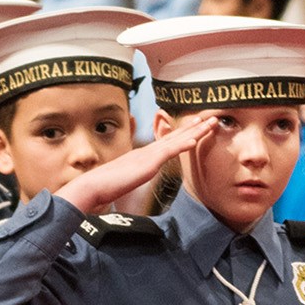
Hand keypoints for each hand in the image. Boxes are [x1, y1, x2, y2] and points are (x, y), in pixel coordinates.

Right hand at [58, 112, 217, 214]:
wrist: (92, 187)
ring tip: (211, 122)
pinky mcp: (147, 163)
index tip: (198, 126)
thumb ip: (132, 179)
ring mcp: (148, 156)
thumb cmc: (105, 188)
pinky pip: (169, 152)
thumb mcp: (125, 182)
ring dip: (196, 130)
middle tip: (212, 117)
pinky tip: (195, 140)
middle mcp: (147, 151)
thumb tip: (132, 183)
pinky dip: (183, 145)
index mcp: (143, 156)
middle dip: (196, 126)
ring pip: (177, 140)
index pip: (168, 142)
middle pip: (176, 136)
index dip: (184, 133)